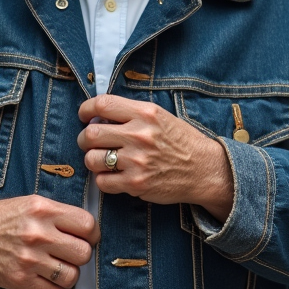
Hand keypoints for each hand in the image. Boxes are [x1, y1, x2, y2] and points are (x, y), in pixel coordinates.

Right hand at [0, 196, 98, 288]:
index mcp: (43, 210)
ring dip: (70, 274)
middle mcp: (38, 234)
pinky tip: (52, 281)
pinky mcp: (20, 280)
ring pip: (72, 276)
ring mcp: (29, 259)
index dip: (91, 234)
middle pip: (84, 253)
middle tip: (71, 253)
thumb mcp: (31, 203)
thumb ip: (59, 213)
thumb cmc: (2, 218)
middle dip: (81, 255)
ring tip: (61, 267)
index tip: (86, 237)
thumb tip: (88, 230)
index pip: (87, 225)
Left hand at [77, 95, 234, 220]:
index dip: (86, 110)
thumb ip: (131, 113)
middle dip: (84, 139)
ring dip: (92, 160)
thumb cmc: (180, 141)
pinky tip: (113, 176)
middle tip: (89, 143)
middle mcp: (139, 135)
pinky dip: (103, 180)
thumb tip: (98, 114)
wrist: (204, 169)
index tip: (84, 116)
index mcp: (145, 113)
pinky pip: (102, 182)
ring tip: (102, 161)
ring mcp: (137, 160)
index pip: (102, 104)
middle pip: (91, 134)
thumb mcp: (160, 116)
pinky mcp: (136, 183)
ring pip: (92, 159)